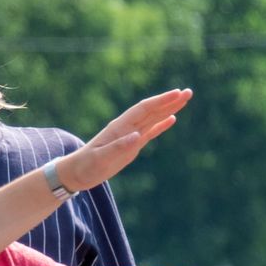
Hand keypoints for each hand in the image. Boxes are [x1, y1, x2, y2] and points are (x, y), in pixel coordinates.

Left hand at [54, 90, 191, 192]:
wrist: (77, 172)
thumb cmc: (86, 165)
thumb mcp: (101, 158)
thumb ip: (118, 147)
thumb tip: (137, 136)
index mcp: (119, 127)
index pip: (144, 109)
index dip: (160, 101)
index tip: (177, 93)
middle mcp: (127, 127)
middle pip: (151, 110)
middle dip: (170, 101)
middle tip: (188, 92)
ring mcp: (130, 135)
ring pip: (153, 118)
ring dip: (168, 109)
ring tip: (185, 99)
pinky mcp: (132, 145)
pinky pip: (150, 132)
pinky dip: (161, 125)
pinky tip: (172, 118)